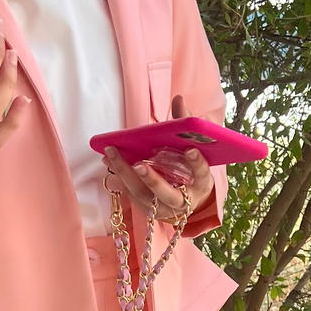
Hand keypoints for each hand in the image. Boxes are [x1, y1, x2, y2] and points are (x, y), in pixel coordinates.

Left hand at [103, 94, 216, 224]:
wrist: (187, 199)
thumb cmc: (191, 170)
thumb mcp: (195, 149)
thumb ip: (187, 125)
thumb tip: (177, 99)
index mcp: (201, 185)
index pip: (202, 174)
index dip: (197, 163)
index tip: (190, 149)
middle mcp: (183, 202)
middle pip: (166, 193)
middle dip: (152, 180)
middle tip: (139, 164)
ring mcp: (164, 209)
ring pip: (143, 196)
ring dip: (126, 175)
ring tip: (111, 153)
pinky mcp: (148, 211)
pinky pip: (131, 195)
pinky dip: (119, 177)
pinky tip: (109, 160)